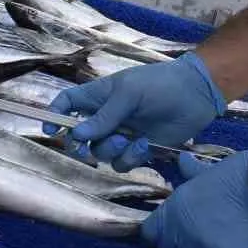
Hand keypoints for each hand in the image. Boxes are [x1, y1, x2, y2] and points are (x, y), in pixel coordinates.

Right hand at [47, 53, 225, 170]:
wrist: (196, 95)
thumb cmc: (160, 85)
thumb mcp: (129, 94)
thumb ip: (103, 116)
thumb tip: (77, 134)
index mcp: (99, 96)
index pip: (68, 103)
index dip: (55, 115)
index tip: (51, 129)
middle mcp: (106, 117)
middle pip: (79, 137)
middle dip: (80, 144)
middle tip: (83, 147)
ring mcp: (122, 134)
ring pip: (100, 153)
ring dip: (110, 149)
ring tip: (128, 137)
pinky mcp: (138, 150)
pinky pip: (122, 163)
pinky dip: (131, 157)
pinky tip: (146, 143)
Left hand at [140, 148, 247, 247]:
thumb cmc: (240, 173)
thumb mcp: (208, 170)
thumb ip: (189, 171)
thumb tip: (182, 160)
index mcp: (174, 206)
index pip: (149, 234)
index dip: (160, 235)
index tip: (171, 234)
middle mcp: (180, 229)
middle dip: (179, 247)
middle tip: (196, 241)